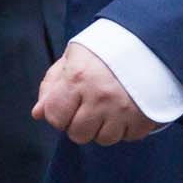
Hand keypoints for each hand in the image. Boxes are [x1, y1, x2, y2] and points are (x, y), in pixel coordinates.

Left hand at [33, 41, 158, 144]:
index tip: (65, 106)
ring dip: (102, 128)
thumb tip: (38, 114)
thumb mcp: (70, 59)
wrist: (145, 43)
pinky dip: (125, 129)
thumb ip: (51, 86)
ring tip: (107, 108)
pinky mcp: (144, 117)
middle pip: (78, 134)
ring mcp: (123, 109)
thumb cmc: (102, 51)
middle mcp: (99, 97)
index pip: (55, 117)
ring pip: (104, 139)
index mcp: (77, 78)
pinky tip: (124, 110)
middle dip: (78, 124)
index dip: (57, 115)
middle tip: (87, 108)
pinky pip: (128, 138)